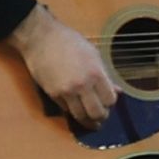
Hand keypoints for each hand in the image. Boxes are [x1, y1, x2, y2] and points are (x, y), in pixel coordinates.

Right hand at [16, 4, 122, 126]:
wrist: (41, 38)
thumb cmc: (70, 42)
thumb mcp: (93, 54)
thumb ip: (105, 75)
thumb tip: (117, 91)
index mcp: (96, 73)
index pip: (110, 99)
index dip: (110, 102)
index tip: (108, 101)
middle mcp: (82, 85)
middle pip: (96, 113)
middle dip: (101, 117)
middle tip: (101, 116)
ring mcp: (66, 92)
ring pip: (80, 116)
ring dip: (87, 120)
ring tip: (90, 120)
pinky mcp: (53, 94)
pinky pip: (66, 110)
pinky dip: (73, 111)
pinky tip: (76, 108)